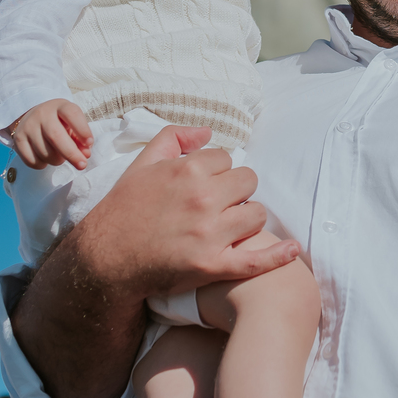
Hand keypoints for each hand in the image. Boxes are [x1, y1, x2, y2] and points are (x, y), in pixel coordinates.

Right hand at [10, 100, 92, 170]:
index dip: (82, 130)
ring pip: (45, 152)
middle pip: (55, 136)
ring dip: (57, 161)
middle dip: (71, 154)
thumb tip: (85, 155)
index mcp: (60, 106)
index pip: (72, 114)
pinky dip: (42, 165)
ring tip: (60, 156)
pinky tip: (45, 157)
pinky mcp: (18, 139)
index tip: (90, 143)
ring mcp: (27, 126)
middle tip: (82, 165)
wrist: (33, 116)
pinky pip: (32, 161)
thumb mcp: (72, 125)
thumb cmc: (59, 123)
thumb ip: (81, 140)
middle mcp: (42, 114)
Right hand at [83, 125, 299, 299]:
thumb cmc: (123, 209)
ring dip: (247, 217)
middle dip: (236, 190)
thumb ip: (174, 138)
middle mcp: (203, 199)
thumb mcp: (142, 164)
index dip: (217, 171)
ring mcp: (211, 234)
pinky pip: (255, 260)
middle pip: (248, 182)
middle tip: (219, 203)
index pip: (228, 159)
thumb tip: (208, 132)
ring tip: (229, 225)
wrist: (105, 259)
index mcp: (188, 170)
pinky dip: (277, 255)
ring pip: (257, 214)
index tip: (204, 183)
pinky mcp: (213, 265)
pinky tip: (292, 250)